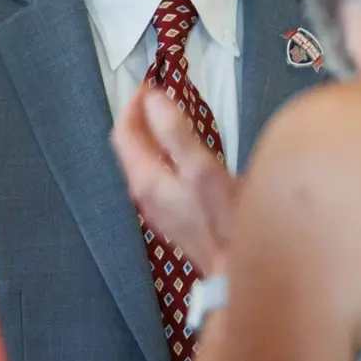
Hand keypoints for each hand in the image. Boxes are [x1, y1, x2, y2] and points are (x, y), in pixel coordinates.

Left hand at [111, 84, 236, 274]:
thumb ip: (177, 134)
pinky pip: (158, 176)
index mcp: (146, 180)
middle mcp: (145, 196)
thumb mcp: (203, 172)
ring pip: (144, 163)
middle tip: (159, 94)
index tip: (150, 83)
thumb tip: (153, 98)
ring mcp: (159, 209)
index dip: (133, 105)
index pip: (124, 134)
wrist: (236, 277)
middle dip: (141, 117)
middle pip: (130, 148)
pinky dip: (164, 154)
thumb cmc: (226, 224)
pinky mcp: (175, 217)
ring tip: (171, 115)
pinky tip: (183, 153)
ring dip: (152, 136)